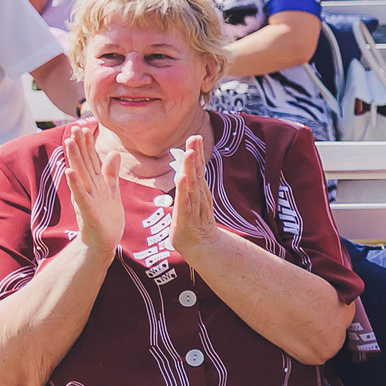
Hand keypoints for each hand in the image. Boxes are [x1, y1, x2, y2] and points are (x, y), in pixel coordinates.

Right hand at [61, 124, 125, 252]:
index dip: (88, 144)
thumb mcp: (111, 190)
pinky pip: (80, 195)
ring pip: (80, 175)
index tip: (85, 126)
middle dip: (79, 145)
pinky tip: (69, 172)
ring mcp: (86, 199)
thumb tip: (114, 152)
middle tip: (74, 127)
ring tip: (69, 142)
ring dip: (74, 159)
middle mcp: (88, 188)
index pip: (90, 159)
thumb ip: (111, 172)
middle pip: (83, 163)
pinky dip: (75, 184)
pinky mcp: (87, 211)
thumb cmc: (106, 218)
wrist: (102, 243)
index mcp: (95, 183)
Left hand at [166, 135, 216, 257]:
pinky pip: (185, 202)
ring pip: (192, 185)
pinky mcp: (186, 219)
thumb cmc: (195, 224)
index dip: (197, 153)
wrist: (203, 248)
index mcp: (199, 191)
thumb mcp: (192, 201)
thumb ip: (190, 185)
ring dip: (191, 168)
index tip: (195, 137)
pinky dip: (183, 190)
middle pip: (198, 172)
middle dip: (196, 155)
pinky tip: (182, 178)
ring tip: (190, 153)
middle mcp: (199, 196)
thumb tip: (187, 169)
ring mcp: (194, 207)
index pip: (198, 169)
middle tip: (195, 138)